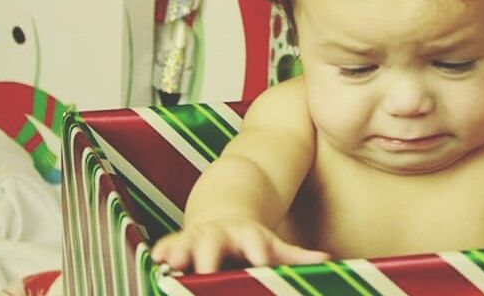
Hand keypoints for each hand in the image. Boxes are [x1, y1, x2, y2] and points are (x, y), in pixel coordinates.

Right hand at [151, 218, 330, 272]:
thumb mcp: (274, 244)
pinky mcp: (180, 243)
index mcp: (247, 237)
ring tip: (170, 263)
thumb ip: (297, 257)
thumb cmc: (252, 239)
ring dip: (180, 253)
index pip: (253, 242)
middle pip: (215, 245)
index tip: (258, 258)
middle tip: (206, 271)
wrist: (225, 211)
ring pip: (188, 244)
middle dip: (209, 257)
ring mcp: (199, 237)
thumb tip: (329, 261)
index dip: (256, 248)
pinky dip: (162, 253)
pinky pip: (168, 247)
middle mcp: (222, 235)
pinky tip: (153, 262)